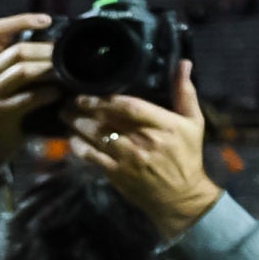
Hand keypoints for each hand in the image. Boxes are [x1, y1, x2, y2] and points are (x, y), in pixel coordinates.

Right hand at [0, 12, 59, 166]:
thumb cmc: (8, 105)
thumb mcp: (11, 80)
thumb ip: (29, 63)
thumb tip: (63, 48)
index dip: (21, 20)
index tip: (48, 20)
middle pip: (17, 50)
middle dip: (47, 50)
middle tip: (70, 53)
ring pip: (21, 71)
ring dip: (48, 69)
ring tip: (67, 71)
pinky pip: (26, 98)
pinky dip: (46, 94)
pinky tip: (59, 94)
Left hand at [66, 58, 224, 240]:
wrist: (180, 196)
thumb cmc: (186, 155)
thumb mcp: (193, 122)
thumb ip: (186, 93)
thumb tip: (184, 63)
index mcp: (164, 125)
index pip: (131, 107)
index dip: (107, 99)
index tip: (90, 93)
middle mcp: (144, 141)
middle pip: (108, 120)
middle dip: (85, 109)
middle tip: (69, 101)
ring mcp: (128, 159)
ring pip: (96, 137)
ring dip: (77, 125)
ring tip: (65, 115)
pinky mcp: (116, 174)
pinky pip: (92, 157)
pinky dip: (79, 147)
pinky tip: (71, 138)